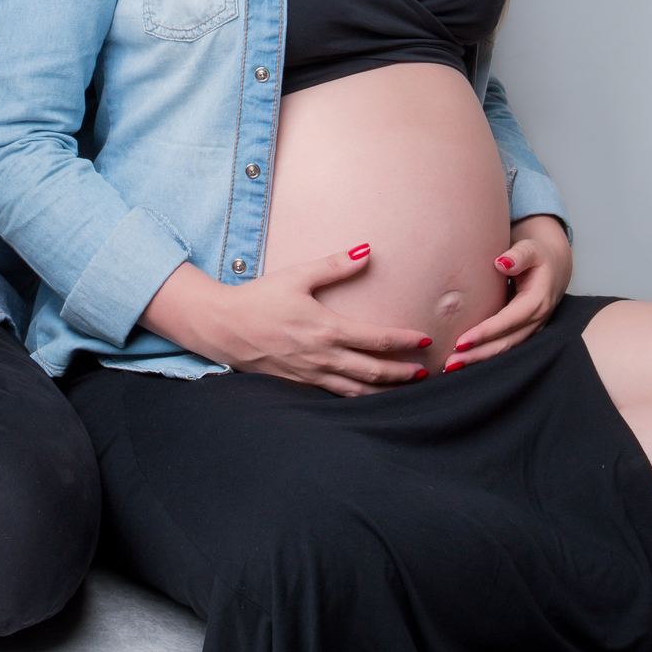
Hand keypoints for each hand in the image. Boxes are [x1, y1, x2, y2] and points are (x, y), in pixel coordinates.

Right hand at [143, 248, 430, 396]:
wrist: (224, 327)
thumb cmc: (260, 298)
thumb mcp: (297, 276)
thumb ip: (334, 265)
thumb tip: (367, 251)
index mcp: (326, 329)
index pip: (377, 340)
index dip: (404, 342)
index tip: (425, 341)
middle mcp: (323, 357)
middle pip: (374, 372)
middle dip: (403, 374)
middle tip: (427, 373)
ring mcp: (311, 376)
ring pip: (358, 392)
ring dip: (385, 393)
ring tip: (407, 392)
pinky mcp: (300, 386)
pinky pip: (336, 398)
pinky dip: (358, 401)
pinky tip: (369, 399)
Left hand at [444, 214, 572, 368]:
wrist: (554, 265)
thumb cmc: (538, 255)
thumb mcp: (531, 249)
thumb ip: (519, 255)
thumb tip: (502, 262)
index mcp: (537, 301)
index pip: (508, 321)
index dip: (486, 332)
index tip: (462, 341)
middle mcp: (537, 320)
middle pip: (506, 343)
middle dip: (478, 354)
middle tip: (451, 363)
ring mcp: (532, 329)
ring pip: (505, 349)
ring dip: (480, 359)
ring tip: (452, 366)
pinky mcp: (524, 331)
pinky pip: (505, 346)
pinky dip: (486, 354)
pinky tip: (466, 359)